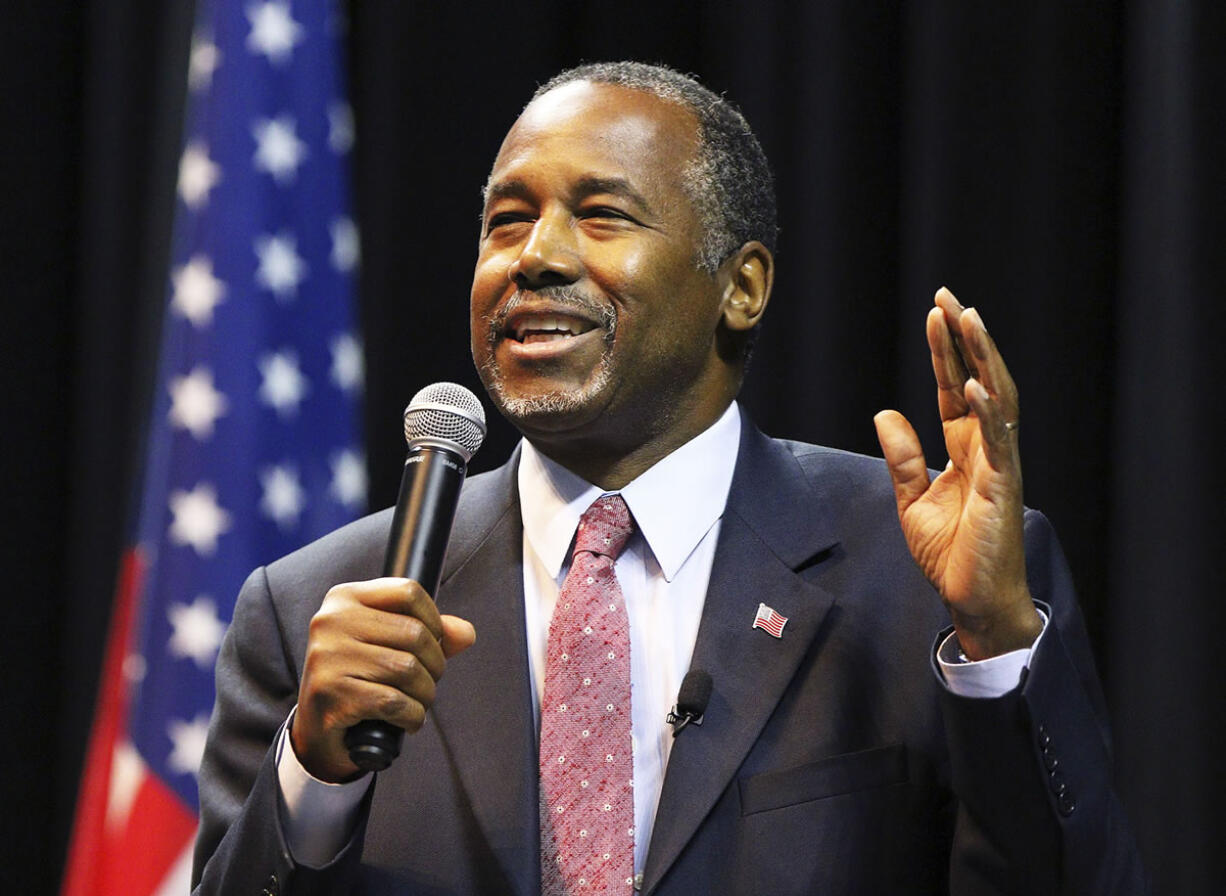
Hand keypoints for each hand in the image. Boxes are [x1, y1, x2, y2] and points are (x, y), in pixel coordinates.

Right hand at [290, 577, 476, 781]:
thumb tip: (466, 633)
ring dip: (425, 694)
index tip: (434, 643)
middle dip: (434, 664)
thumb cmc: (360, 680)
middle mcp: (330, 621)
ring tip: (418, 702)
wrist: (319, 730)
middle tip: (427, 682)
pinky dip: (412, 716)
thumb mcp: (391, 646)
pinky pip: (394, 702)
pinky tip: (407, 721)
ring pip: (408, 669)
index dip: (434, 619)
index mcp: (344, 598)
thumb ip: (431, 633)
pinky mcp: (331, 693)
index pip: (409, 591)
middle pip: (414, 633)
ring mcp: (327, 657)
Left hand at [874, 287, 1041, 659]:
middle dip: (964, 339)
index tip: (935, 312)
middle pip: (978, 380)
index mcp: (964, 449)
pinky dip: (988, 412)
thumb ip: (902, 458)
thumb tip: (885, 412)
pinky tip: (974, 384)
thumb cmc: (951, 556)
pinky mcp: (1003, 488)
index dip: (944, 351)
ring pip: (996, 400)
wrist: (972, 601)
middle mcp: (986, 449)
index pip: (953, 388)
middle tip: (949, 297)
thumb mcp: (912, 501)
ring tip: (968, 319)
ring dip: (982, 359)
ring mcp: (999, 465)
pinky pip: (997, 443)